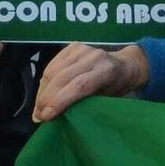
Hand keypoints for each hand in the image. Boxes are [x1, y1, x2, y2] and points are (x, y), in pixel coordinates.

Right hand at [33, 43, 149, 123]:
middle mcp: (95, 57)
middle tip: (38, 116)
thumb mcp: (107, 100)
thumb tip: (54, 119)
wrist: (126, 65)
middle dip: (46, 99)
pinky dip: (45, 81)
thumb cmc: (116, 88)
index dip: (60, 101)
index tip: (45, 116)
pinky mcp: (73, 46)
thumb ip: (85, 107)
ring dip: (42, 91)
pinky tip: (45, 92)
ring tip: (40, 107)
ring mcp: (83, 49)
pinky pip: (52, 65)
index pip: (79, 86)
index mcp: (107, 71)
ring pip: (52, 72)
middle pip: (62, 78)